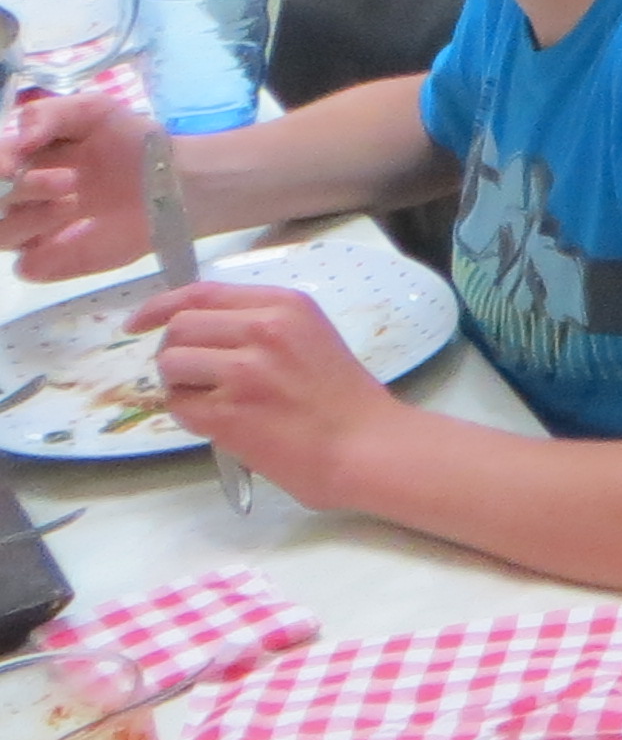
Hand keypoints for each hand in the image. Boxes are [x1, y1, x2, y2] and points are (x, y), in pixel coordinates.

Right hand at [0, 92, 152, 283]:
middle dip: (24, 188)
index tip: (13, 163)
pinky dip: (49, 251)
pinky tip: (80, 232)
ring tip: (78, 202)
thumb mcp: (93, 110)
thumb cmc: (128, 142)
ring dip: (34, 218)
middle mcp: (14, 197)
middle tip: (70, 180)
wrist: (172, 177)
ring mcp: (29, 232)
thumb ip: (49, 115)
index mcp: (15, 159)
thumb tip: (18, 140)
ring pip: (1, 234)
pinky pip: (28, 266)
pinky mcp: (52, 261)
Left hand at [132, 282, 398, 507]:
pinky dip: (189, 415)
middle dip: (173, 352)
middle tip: (192, 376)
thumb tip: (200, 331)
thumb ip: (261, 325)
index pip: (202, 293)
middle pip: (180, 327)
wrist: (364, 446)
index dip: (161, 306)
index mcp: (286, 306)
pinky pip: (180, 406)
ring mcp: (245, 372)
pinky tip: (221, 423)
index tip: (137, 322)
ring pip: (171, 365)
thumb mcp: (310, 337)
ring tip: (211, 400)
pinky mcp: (230, 414)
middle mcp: (263, 330)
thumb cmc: (342, 398)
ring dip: (179, 385)